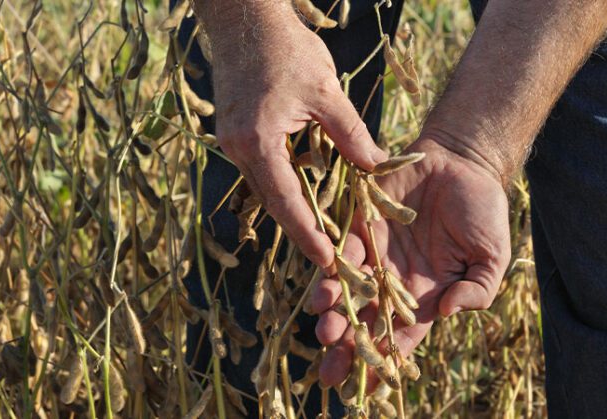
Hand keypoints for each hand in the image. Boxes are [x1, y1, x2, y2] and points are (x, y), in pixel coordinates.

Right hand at [211, 11, 386, 268]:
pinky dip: (283, 185)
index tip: (327, 259)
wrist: (244, 18)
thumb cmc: (286, 48)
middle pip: (272, 202)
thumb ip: (350, 134)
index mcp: (258, 140)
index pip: (285, 201)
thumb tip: (376, 167)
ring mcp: (231, 141)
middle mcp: (238, 148)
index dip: (307, 234)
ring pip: (266, 188)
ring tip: (321, 235)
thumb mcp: (327, 92)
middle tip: (330, 258)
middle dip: (300, 231)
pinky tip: (305, 196)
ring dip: (292, 211)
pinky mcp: (234, 132)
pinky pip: (262, 170)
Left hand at [306, 137, 511, 386]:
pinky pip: (341, 250)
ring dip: (334, 312)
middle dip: (346, 348)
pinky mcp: (360, 223)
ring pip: (347, 292)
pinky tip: (323, 287)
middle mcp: (393, 281)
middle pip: (365, 322)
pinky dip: (331, 270)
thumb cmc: (482, 211)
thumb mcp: (492, 255)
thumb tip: (449, 311)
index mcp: (425, 296)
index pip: (400, 338)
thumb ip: (478, 288)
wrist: (463, 161)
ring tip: (325, 327)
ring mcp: (374, 253)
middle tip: (331, 368)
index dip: (384, 363)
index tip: (368, 388)